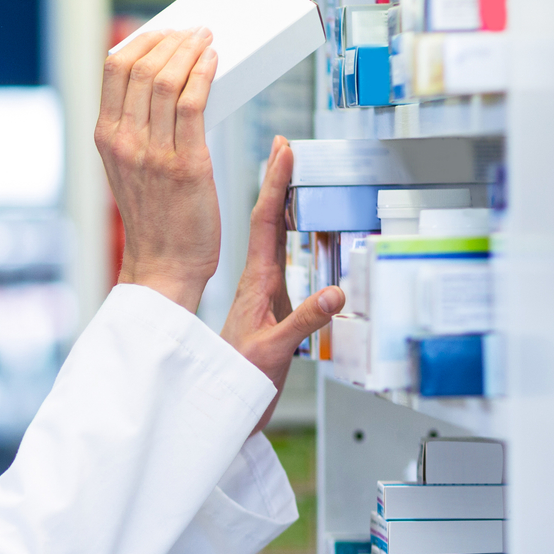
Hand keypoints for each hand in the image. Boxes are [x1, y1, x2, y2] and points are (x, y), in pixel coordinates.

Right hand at [96, 28, 220, 312]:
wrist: (164, 264)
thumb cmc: (155, 218)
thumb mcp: (128, 167)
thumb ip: (136, 130)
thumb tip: (161, 87)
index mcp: (106, 138)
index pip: (114, 68)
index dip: (141, 40)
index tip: (164, 32)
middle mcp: (124, 141)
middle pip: (142, 67)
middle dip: (171, 39)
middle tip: (194, 32)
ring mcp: (153, 152)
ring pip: (168, 80)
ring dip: (190, 50)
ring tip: (207, 40)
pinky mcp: (186, 163)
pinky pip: (193, 103)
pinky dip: (204, 73)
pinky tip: (214, 62)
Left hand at [222, 136, 344, 429]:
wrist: (218, 404)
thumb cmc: (239, 379)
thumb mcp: (275, 351)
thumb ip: (304, 322)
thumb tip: (336, 294)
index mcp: (257, 283)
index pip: (267, 222)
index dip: (277, 184)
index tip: (284, 151)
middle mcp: (257, 282)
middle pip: (269, 221)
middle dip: (279, 182)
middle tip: (286, 148)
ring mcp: (261, 294)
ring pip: (273, 239)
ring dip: (283, 206)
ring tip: (292, 177)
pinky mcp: (268, 307)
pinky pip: (280, 262)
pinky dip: (289, 239)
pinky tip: (296, 233)